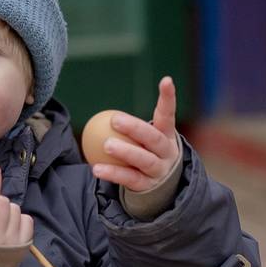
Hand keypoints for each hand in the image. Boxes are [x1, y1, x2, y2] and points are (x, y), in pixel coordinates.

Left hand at [92, 76, 180, 192]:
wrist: (161, 186)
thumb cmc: (147, 153)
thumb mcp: (145, 139)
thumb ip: (130, 128)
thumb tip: (100, 115)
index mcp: (166, 135)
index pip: (167, 115)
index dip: (168, 98)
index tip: (166, 80)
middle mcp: (166, 152)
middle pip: (153, 139)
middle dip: (136, 128)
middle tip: (116, 119)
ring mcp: (159, 170)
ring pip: (144, 160)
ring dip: (125, 152)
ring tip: (107, 145)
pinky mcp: (148, 186)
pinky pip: (130, 179)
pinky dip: (113, 174)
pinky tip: (97, 169)